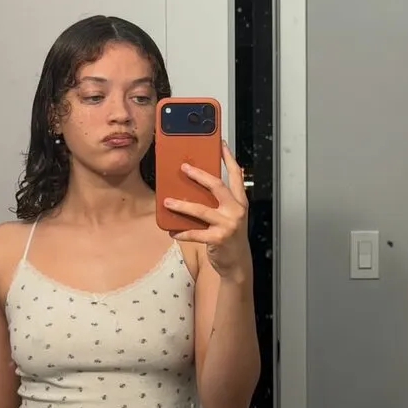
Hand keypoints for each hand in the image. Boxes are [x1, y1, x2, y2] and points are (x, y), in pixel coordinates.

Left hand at [164, 141, 250, 280]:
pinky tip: (172, 231)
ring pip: (201, 210)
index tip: (221, 144)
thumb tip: (193, 187)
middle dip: (199, 175)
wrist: (237, 263)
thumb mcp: (229, 215)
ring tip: (167, 201)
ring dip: (181, 205)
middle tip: (184, 168)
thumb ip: (218, 201)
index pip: (236, 174)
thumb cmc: (230, 236)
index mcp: (240, 201)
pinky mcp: (218, 239)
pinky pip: (195, 233)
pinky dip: (182, 232)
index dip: (228, 158)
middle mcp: (236, 210)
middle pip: (217, 186)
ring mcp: (228, 225)